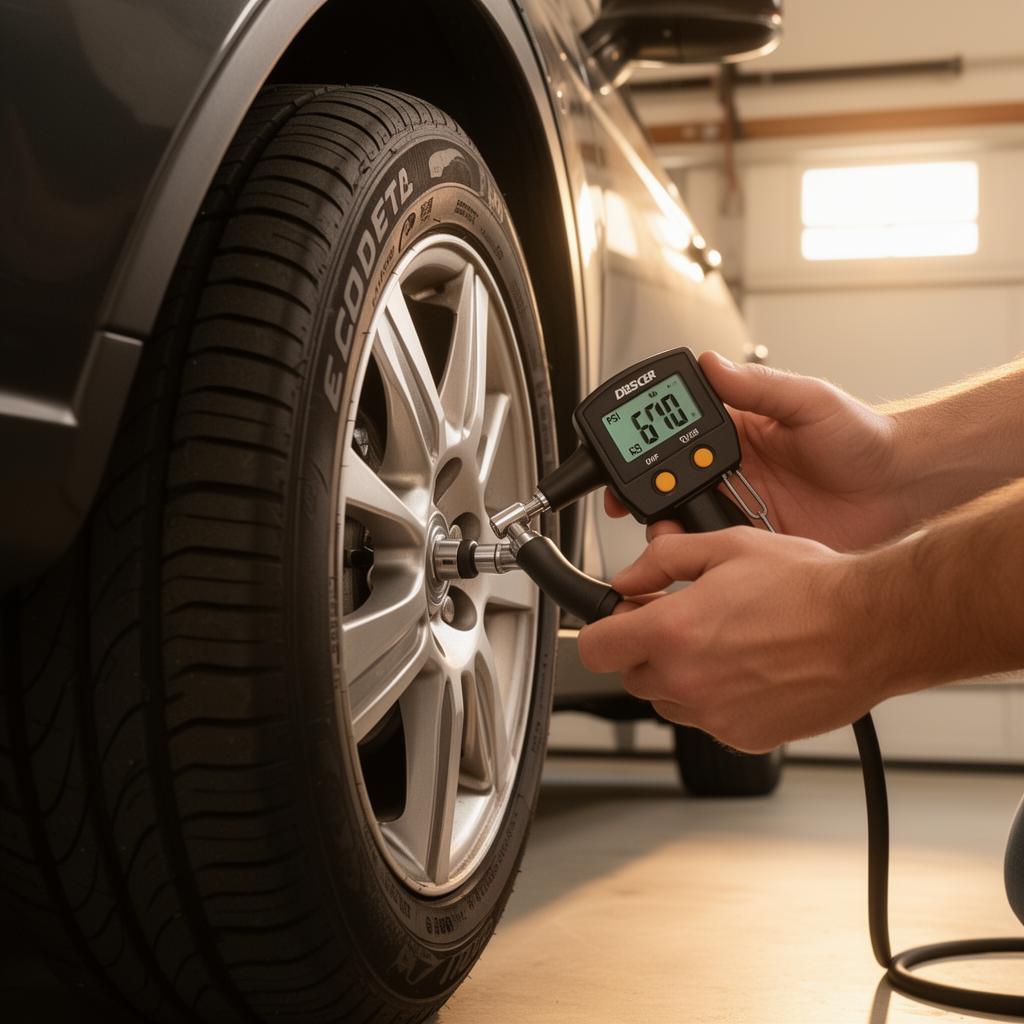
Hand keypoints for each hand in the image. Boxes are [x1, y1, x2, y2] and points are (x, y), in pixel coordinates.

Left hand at [577, 529, 883, 752]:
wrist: (869, 628)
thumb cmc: (809, 587)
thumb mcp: (727, 546)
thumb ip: (664, 559)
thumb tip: (629, 576)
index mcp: (672, 632)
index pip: (594, 648)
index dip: (604, 631)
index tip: (620, 622)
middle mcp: (686, 680)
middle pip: (631, 675)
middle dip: (648, 650)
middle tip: (686, 623)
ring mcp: (715, 715)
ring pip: (668, 701)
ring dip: (681, 677)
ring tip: (727, 645)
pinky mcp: (744, 737)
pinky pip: (709, 721)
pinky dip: (718, 700)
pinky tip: (751, 670)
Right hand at [604, 352, 906, 550]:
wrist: (902, 486)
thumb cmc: (863, 436)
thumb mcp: (807, 400)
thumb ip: (757, 385)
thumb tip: (710, 363)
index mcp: (738, 428)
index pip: (677, 430)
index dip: (644, 441)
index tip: (621, 449)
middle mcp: (734, 466)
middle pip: (671, 476)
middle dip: (642, 489)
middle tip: (628, 498)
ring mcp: (743, 503)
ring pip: (687, 514)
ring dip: (667, 522)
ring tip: (661, 526)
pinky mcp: (758, 538)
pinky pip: (717, 547)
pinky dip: (700, 553)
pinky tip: (695, 551)